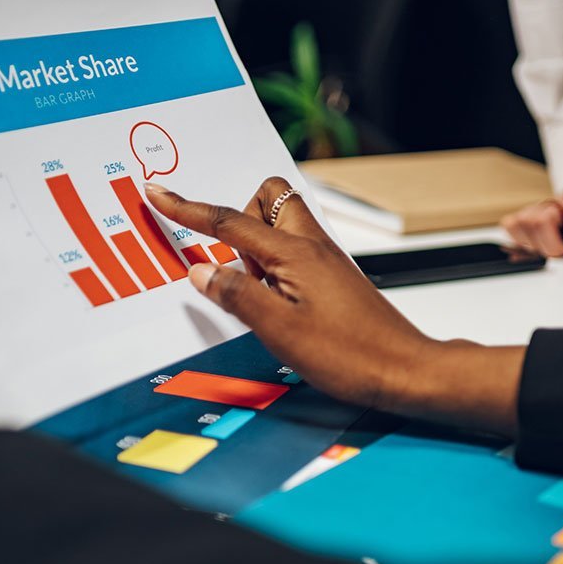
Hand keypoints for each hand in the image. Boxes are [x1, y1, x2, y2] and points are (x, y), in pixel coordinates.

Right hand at [146, 178, 523, 434]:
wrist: (404, 371)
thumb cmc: (351, 356)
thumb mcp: (280, 331)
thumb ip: (237, 296)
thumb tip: (202, 272)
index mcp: (295, 253)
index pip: (230, 221)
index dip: (188, 208)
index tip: (158, 192)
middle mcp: (313, 247)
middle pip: (267, 200)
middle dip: (239, 220)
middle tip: (234, 266)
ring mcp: (325, 261)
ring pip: (281, 228)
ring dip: (257, 250)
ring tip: (259, 298)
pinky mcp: (332, 279)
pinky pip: (293, 254)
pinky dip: (275, 269)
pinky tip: (278, 308)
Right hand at [501, 183, 562, 268]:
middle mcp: (560, 205)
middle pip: (542, 221)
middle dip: (552, 247)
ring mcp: (540, 208)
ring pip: (524, 223)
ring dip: (535, 244)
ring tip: (550, 249)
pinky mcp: (525, 214)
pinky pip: (511, 225)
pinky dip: (519, 239)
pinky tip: (534, 245)